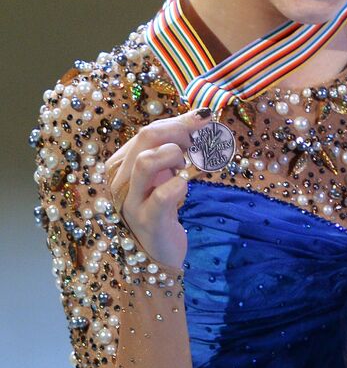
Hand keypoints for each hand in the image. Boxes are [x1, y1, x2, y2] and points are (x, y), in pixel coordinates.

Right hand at [103, 106, 212, 271]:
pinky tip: (186, 187)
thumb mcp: (165, 173)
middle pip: (146, 136)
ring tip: (186, 167)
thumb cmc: (163, 208)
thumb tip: (202, 116)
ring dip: (174, 156)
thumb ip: (176, 146)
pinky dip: (179, 185)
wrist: (159, 252)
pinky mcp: (147, 221)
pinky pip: (161, 196)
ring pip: (146, 161)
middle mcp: (120, 180)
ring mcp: (131, 202)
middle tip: (200, 142)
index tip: (204, 125)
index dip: (180, 122)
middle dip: (180, 131)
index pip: (149, 130)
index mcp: (122, 164)